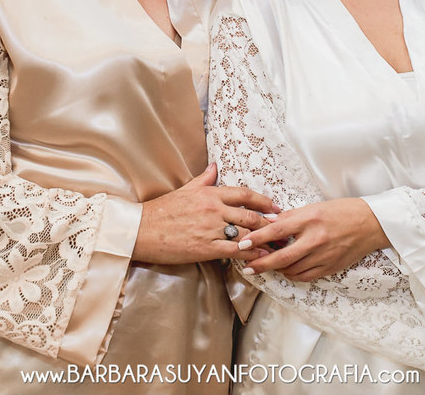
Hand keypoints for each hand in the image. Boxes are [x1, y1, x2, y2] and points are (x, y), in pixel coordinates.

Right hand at [132, 163, 279, 264]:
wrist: (141, 230)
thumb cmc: (161, 210)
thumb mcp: (184, 190)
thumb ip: (203, 179)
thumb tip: (214, 166)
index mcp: (209, 193)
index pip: (244, 194)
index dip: (263, 201)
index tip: (275, 207)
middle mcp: (213, 209)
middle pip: (250, 215)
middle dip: (269, 223)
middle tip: (283, 228)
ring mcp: (211, 229)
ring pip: (246, 234)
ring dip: (264, 240)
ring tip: (277, 246)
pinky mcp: (206, 248)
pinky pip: (234, 251)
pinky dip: (250, 254)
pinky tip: (259, 258)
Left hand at [235, 198, 388, 281]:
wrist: (370, 223)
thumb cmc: (341, 211)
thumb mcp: (314, 207)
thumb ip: (290, 216)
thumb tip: (267, 222)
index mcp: (310, 219)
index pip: (277, 230)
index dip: (257, 238)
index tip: (243, 243)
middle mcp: (316, 239)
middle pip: (282, 256)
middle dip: (261, 263)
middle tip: (247, 266)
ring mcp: (324, 255)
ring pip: (292, 269)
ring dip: (276, 269)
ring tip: (266, 265)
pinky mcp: (331, 267)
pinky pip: (306, 276)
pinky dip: (293, 275)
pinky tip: (286, 270)